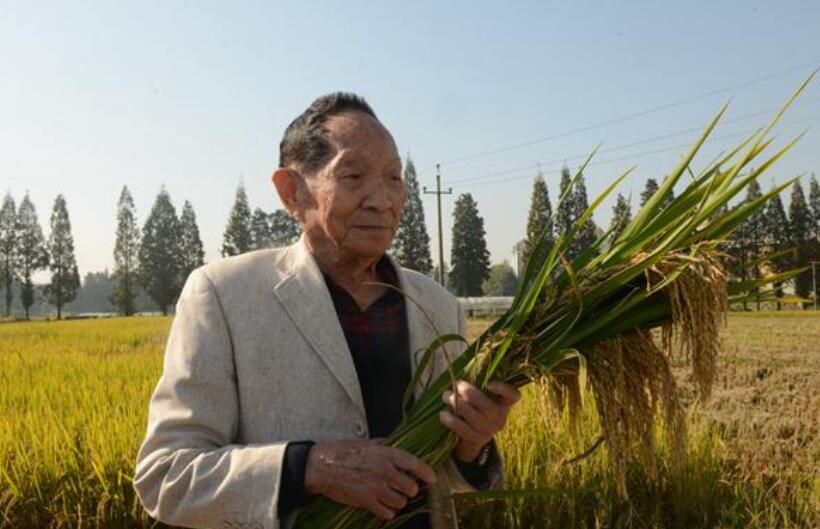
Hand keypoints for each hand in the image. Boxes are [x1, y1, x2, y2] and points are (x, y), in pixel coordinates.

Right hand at [304, 439, 436, 520]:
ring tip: (391, 496)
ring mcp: (375, 488)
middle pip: (411, 487)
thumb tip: (399, 445)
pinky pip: (387, 513)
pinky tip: (382, 506)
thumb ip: (384, 446)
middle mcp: (384, 471)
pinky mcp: (366, 501)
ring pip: (400, 502)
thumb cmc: (342, 452)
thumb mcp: (366, 442)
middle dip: (409, 489)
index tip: (432, 478)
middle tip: (404, 488)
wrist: (322, 466)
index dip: (426, 472)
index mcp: (385, 454)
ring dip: (398, 501)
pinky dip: (387, 511)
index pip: (414, 464)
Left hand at [439, 379, 521, 461]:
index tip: (489, 383)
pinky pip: (463, 429)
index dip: (504, 389)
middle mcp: (500, 417)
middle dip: (469, 393)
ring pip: (474, 417)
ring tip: (445, 396)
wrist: (472, 437)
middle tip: (456, 384)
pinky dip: (451, 420)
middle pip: (488, 406)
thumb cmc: (475, 406)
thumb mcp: (482, 395)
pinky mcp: (476, 439)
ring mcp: (489, 430)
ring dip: (457, 404)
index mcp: (504, 403)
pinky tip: (443, 414)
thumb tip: (473, 360)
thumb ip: (479, 381)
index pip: (513, 395)